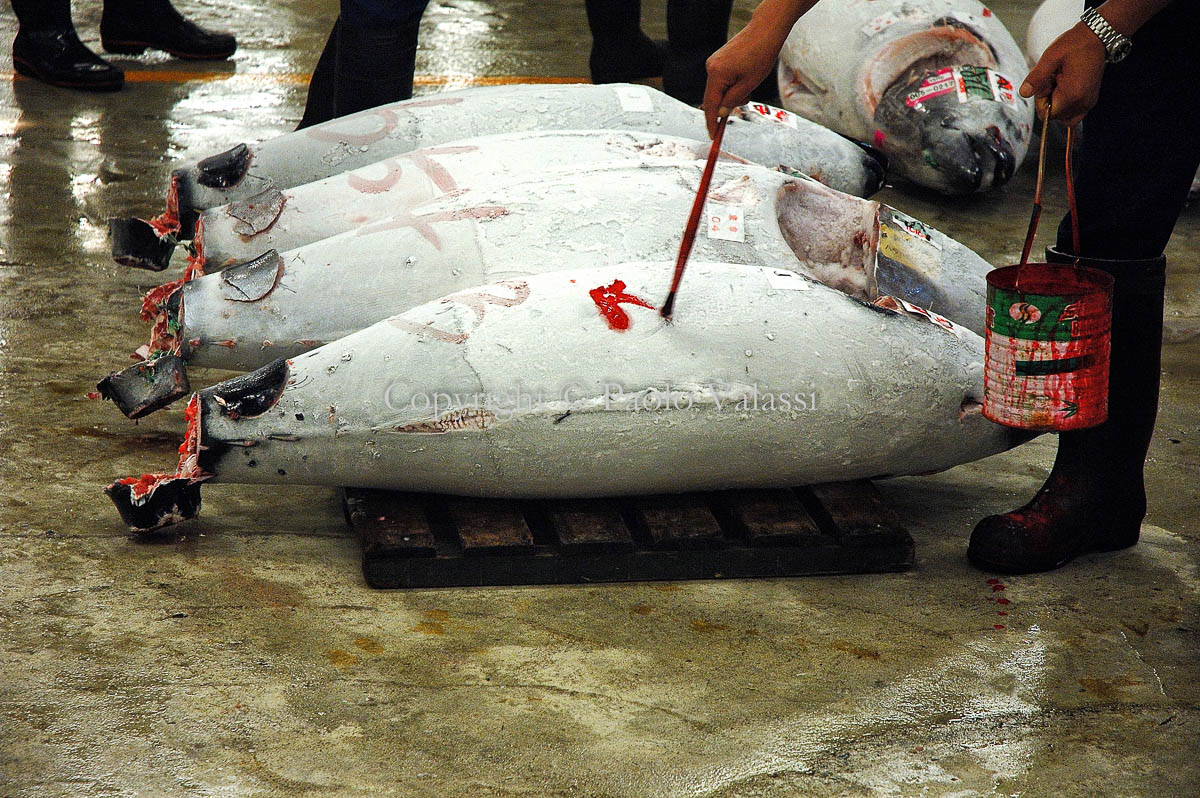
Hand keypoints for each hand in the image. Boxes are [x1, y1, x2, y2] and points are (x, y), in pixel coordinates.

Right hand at [701, 23, 790, 137]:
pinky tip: (744, 78)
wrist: (765, 30)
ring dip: (731, 94)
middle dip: (726, 105)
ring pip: (718, 89)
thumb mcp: (749, 84)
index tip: (713, 135)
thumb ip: (733, 100)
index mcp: (716, 74)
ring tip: (749, 83)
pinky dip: (731, 85)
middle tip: (745, 99)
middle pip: (713, 97)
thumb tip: (721, 112)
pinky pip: (721, 80)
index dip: (711, 122)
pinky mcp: (719, 59)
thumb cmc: (761, 54)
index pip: (710, 105)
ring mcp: (714, 62)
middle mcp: (711, 67)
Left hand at [1020, 21, 1106, 126]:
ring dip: (1058, 104)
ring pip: (1064, 116)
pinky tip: (1066, 87)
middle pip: (1055, 116)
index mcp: (1072, 95)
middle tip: (1054, 80)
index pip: (1047, 114)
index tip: (1047, 82)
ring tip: (1060, 83)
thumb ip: (1036, 77)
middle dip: (1050, 101)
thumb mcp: (1050, 57)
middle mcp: (1082, 102)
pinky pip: (1075, 113)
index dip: (1042, 99)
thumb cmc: (1075, 45)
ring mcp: (1088, 102)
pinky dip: (1067, 104)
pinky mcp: (1091, 99)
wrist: (1096, 37)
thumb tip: (1024, 93)